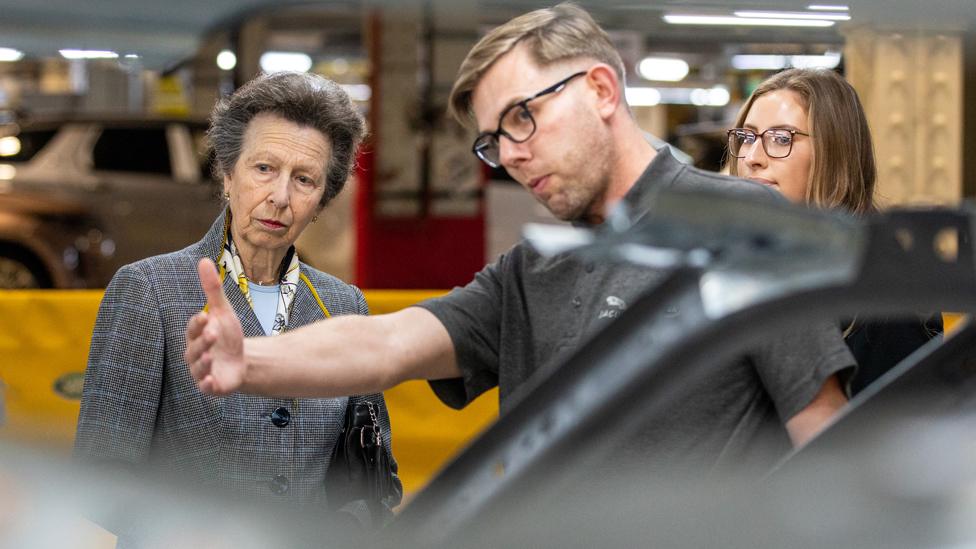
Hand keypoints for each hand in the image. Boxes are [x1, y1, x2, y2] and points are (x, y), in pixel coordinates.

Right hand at [185, 258, 245, 394]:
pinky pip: (205, 387)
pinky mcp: (212, 386)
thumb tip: (203, 260)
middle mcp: (195, 353)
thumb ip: (212, 289)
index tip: (205, 315)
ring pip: (198, 368)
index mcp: (196, 335)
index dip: (197, 323)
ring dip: (202, 362)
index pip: (193, 328)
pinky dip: (207, 385)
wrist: (243, 362)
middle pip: (194, 348)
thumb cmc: (228, 336)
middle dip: (202, 342)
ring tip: (210, 356)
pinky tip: (211, 381)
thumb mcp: (223, 312)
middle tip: (212, 334)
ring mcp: (202, 370)